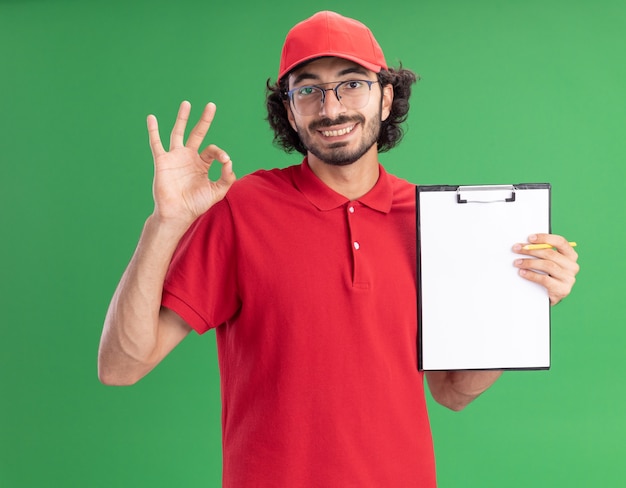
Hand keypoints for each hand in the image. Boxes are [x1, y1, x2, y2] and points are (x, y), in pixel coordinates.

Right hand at [147, 101, 235, 226]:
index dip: (221, 153)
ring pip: (178, 133)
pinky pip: (156, 143)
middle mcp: (189, 158)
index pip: (213, 150)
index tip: (224, 160)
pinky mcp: (163, 161)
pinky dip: (153, 130)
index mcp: (202, 164)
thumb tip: (229, 161)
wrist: (177, 214)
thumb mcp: (217, 191)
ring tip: (186, 104)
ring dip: (182, 118)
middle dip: (204, 120)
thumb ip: (227, 177)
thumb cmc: (196, 204)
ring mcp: (175, 157)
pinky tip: (151, 117)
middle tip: (211, 105)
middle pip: (197, 133)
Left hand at [513, 233, 578, 304]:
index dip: (545, 238)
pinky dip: (531, 275)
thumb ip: (542, 252)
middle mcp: (572, 266)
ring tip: (517, 262)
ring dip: (529, 262)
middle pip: (550, 253)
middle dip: (531, 250)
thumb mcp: (547, 261)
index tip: (530, 238)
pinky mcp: (562, 289)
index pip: (560, 242)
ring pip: (547, 265)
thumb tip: (524, 244)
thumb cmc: (548, 275)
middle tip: (517, 249)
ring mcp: (569, 278)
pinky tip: (522, 272)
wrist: (550, 296)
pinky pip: (544, 279)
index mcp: (570, 255)